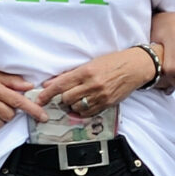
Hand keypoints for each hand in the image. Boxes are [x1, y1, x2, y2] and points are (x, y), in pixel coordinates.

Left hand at [37, 48, 152, 118]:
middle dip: (62, 99)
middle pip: (66, 98)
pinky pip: (88, 113)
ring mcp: (100, 96)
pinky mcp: (107, 104)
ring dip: (73, 105)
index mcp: (86, 71)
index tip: (39, 99)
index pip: (60, 85)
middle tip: (65, 95)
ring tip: (77, 98)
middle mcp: (92, 85)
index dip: (47, 93)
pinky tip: (85, 104)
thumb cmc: (113, 62)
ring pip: (76, 107)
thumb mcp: (91, 63)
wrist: (135, 67)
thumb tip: (51, 82)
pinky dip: (83, 111)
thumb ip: (71, 74)